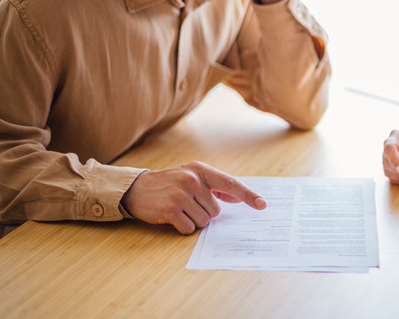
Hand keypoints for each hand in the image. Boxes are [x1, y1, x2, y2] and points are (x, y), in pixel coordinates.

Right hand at [122, 161, 266, 233]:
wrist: (136, 189)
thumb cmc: (169, 183)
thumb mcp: (191, 177)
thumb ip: (215, 186)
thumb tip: (236, 198)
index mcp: (200, 170)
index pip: (230, 183)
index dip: (248, 195)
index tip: (262, 204)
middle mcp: (192, 180)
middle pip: (216, 210)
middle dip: (204, 212)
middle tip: (187, 204)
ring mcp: (181, 194)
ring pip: (204, 221)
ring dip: (193, 220)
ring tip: (179, 208)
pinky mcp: (170, 209)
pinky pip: (189, 228)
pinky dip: (182, 226)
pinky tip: (172, 216)